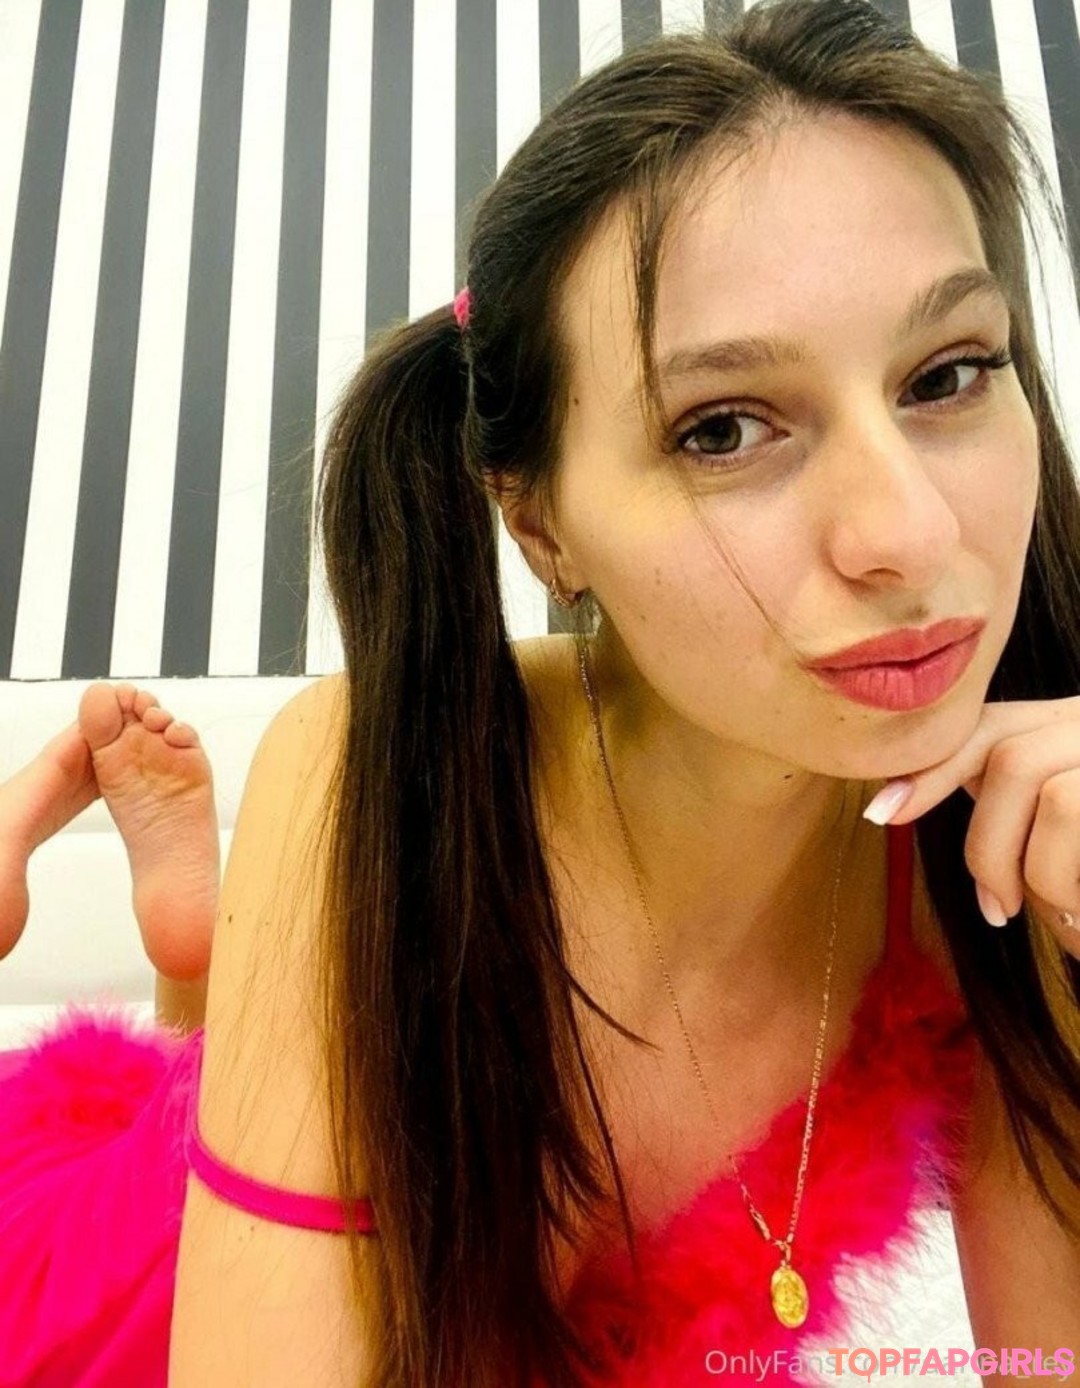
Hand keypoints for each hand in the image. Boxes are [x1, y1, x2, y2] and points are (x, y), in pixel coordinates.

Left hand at [862, 697, 1079, 961]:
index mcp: (1070, 721)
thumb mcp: (1060, 805)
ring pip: (1060, 799)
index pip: (988, 728)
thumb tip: (896, 800)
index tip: (883, 814)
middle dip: (987, 846)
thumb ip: (1005, 798)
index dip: (930, 768)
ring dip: (1044, 875)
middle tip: (998, 911)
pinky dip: (1078, 889)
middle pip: (1011, 763)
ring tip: (1063, 919)